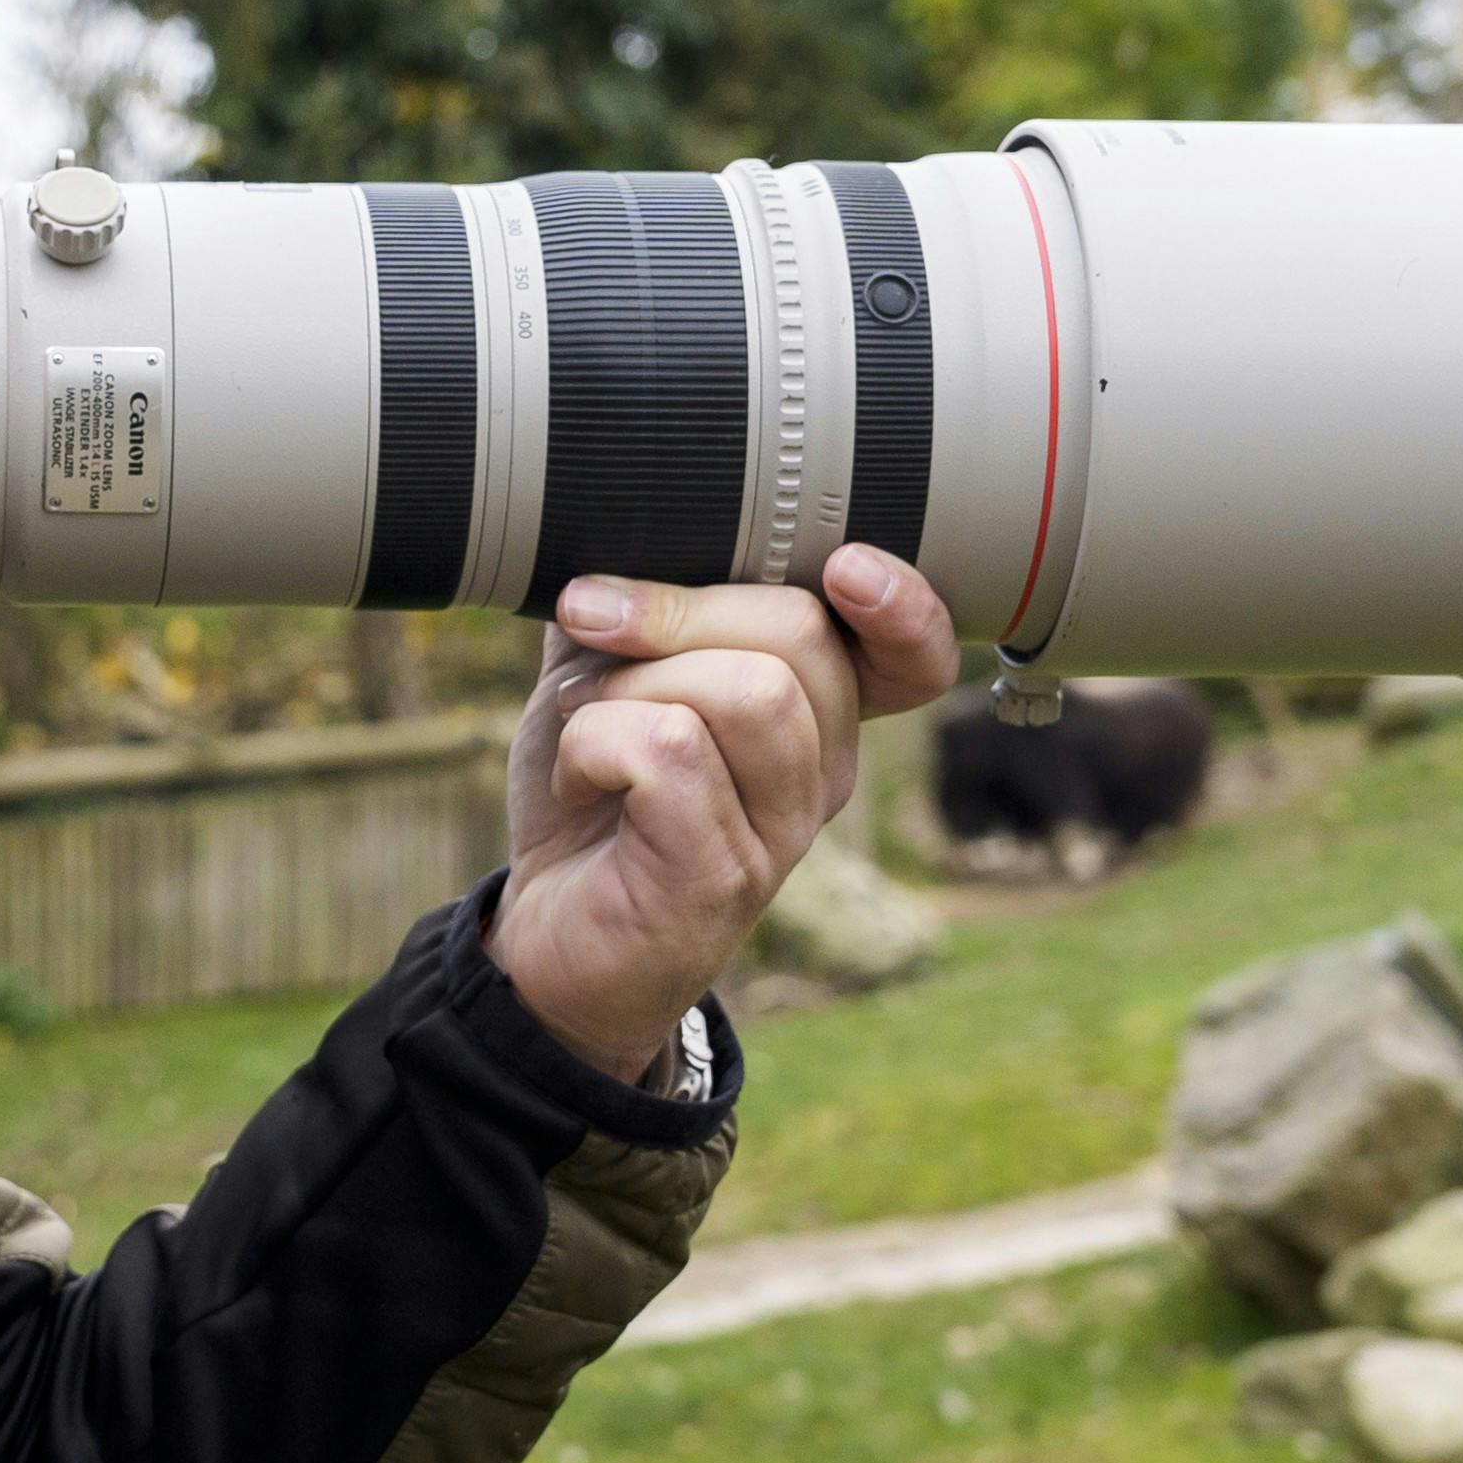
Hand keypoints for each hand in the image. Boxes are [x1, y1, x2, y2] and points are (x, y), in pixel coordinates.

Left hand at [485, 548, 966, 1085]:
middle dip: (677, 608)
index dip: (905, 604)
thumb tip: (622, 526)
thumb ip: (634, 599)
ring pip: (747, 690)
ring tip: (584, 720)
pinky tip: (579, 775)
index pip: (916, 658)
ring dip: (631, 682)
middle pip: (802, 636)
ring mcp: (782, 831)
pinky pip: (671, 750)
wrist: (547, 936)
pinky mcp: (723, 876)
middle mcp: (821, 772)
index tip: (845, 566)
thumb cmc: (591, 798)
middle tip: (593, 625)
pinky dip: (595, 740)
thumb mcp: (607, 675)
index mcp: (814, 715)